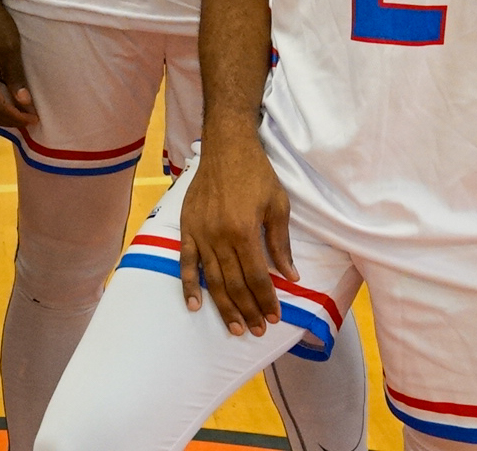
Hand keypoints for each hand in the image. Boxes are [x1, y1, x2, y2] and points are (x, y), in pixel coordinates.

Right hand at [176, 134, 293, 335]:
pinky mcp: (187, 228)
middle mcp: (220, 237)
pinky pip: (186, 263)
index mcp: (245, 232)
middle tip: (258, 330)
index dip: (267, 300)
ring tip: (235, 328)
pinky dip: (189, 285)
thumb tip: (290, 276)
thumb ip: (281, 243)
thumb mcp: (278, 206)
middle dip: (248, 310)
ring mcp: (201, 234)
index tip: (275, 317)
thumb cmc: (257, 174)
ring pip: (212, 280)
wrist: (226, 147)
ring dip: (224, 306)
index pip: (257, 277)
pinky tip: (195, 305)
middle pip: (234, 284)